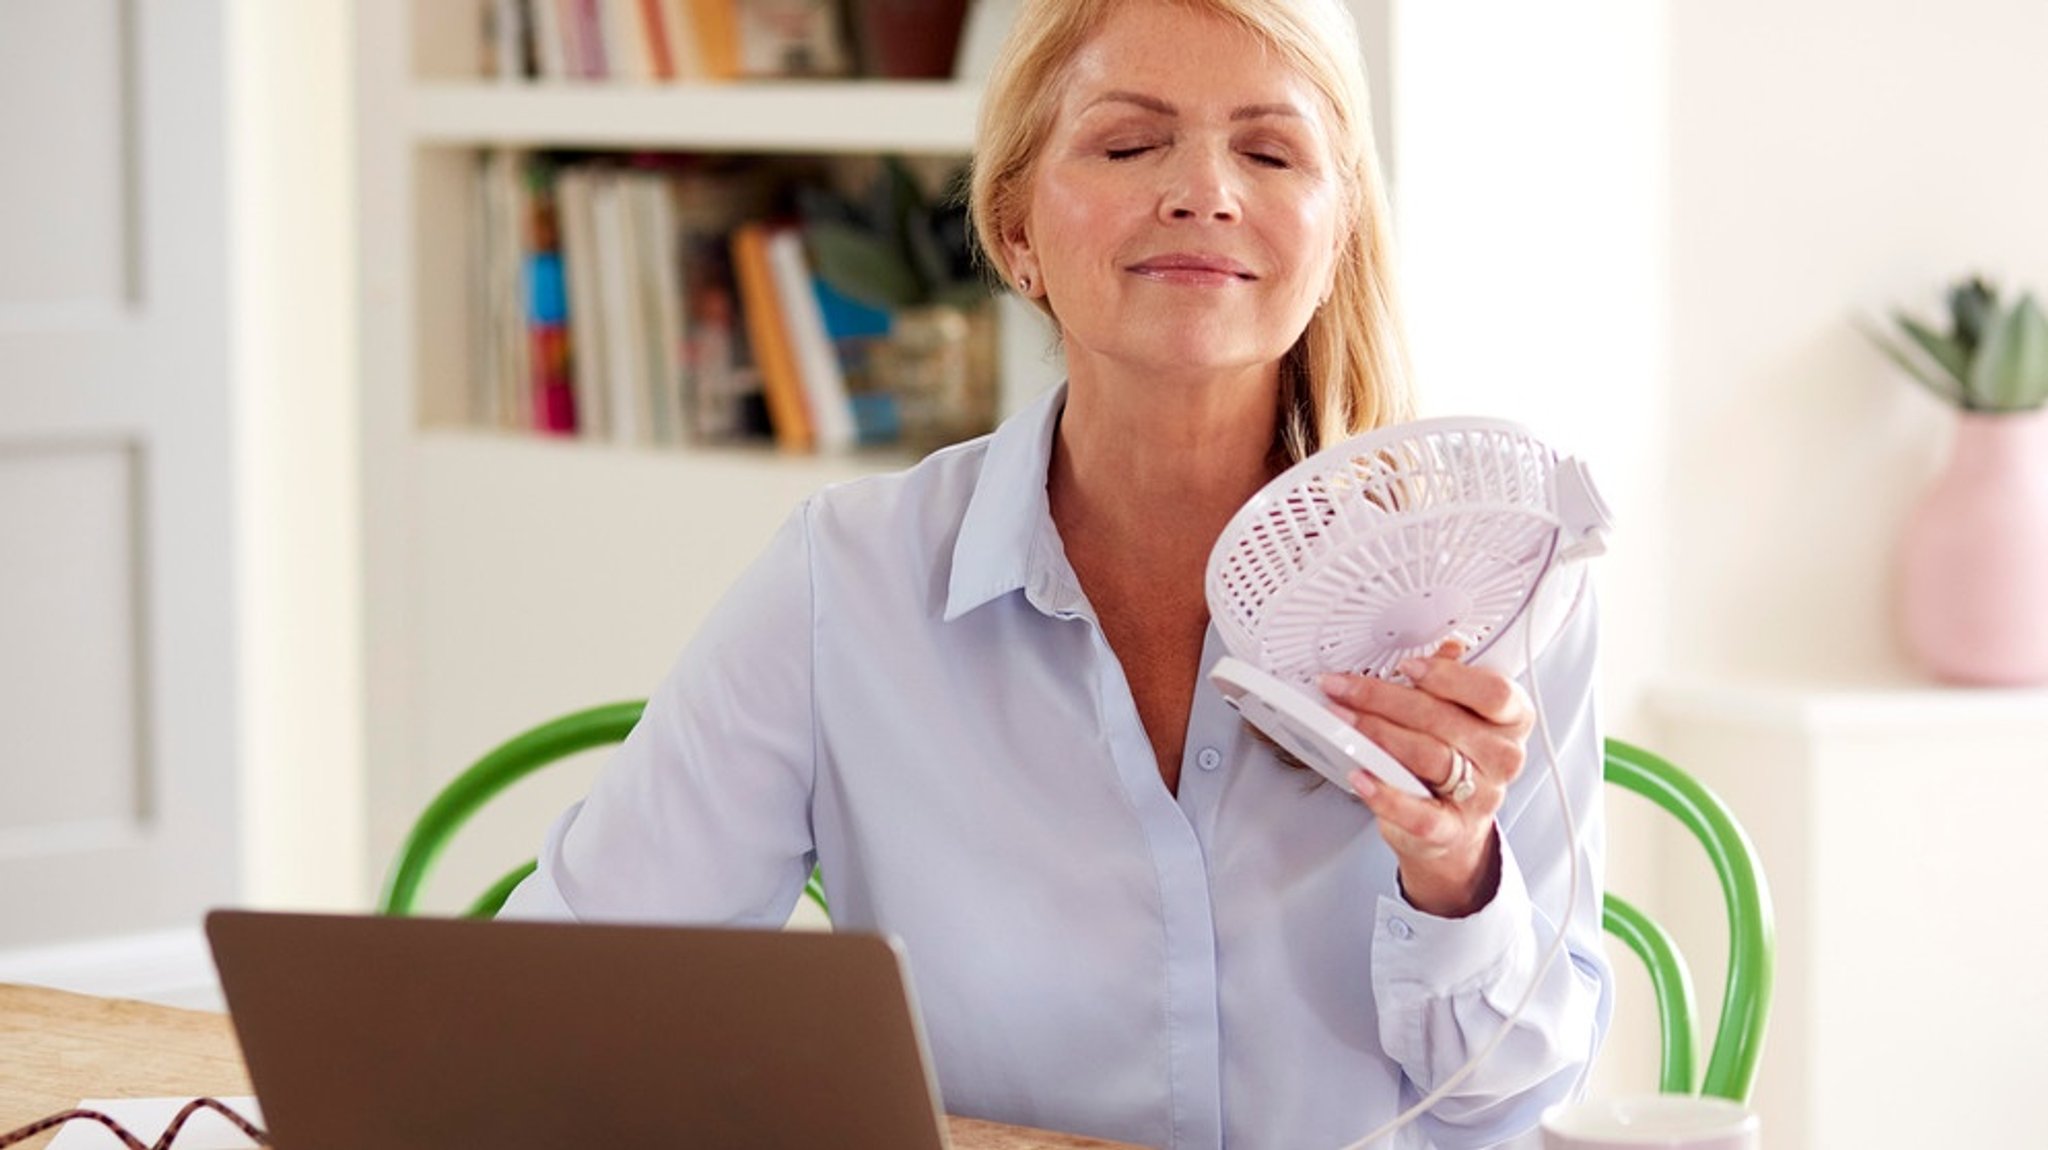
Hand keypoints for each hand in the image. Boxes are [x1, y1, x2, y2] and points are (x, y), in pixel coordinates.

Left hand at [1317, 641, 1534, 917]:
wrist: (1455, 824)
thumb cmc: (1457, 757)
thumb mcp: (1459, 712)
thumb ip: (1451, 681)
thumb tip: (1446, 647)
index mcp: (1512, 719)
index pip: (1493, 692)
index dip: (1448, 677)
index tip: (1405, 667)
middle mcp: (1504, 757)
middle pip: (1444, 720)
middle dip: (1385, 699)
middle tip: (1343, 688)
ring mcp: (1482, 796)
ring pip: (1428, 756)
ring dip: (1377, 734)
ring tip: (1342, 721)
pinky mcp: (1452, 829)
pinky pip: (1419, 813)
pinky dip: (1384, 794)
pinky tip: (1359, 777)